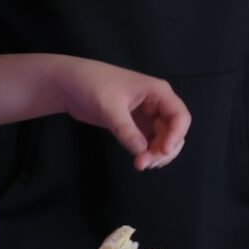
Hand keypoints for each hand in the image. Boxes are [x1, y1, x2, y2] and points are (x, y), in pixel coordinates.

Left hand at [51, 58, 188, 170]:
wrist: (68, 83)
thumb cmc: (91, 85)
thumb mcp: (109, 107)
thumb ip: (126, 130)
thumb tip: (142, 153)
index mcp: (158, 93)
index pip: (180, 116)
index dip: (176, 135)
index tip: (163, 152)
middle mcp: (157, 104)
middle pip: (174, 131)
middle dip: (163, 149)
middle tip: (144, 164)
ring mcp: (147, 116)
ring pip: (163, 139)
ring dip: (156, 154)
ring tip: (140, 165)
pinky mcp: (135, 125)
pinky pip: (150, 142)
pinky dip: (147, 153)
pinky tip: (139, 161)